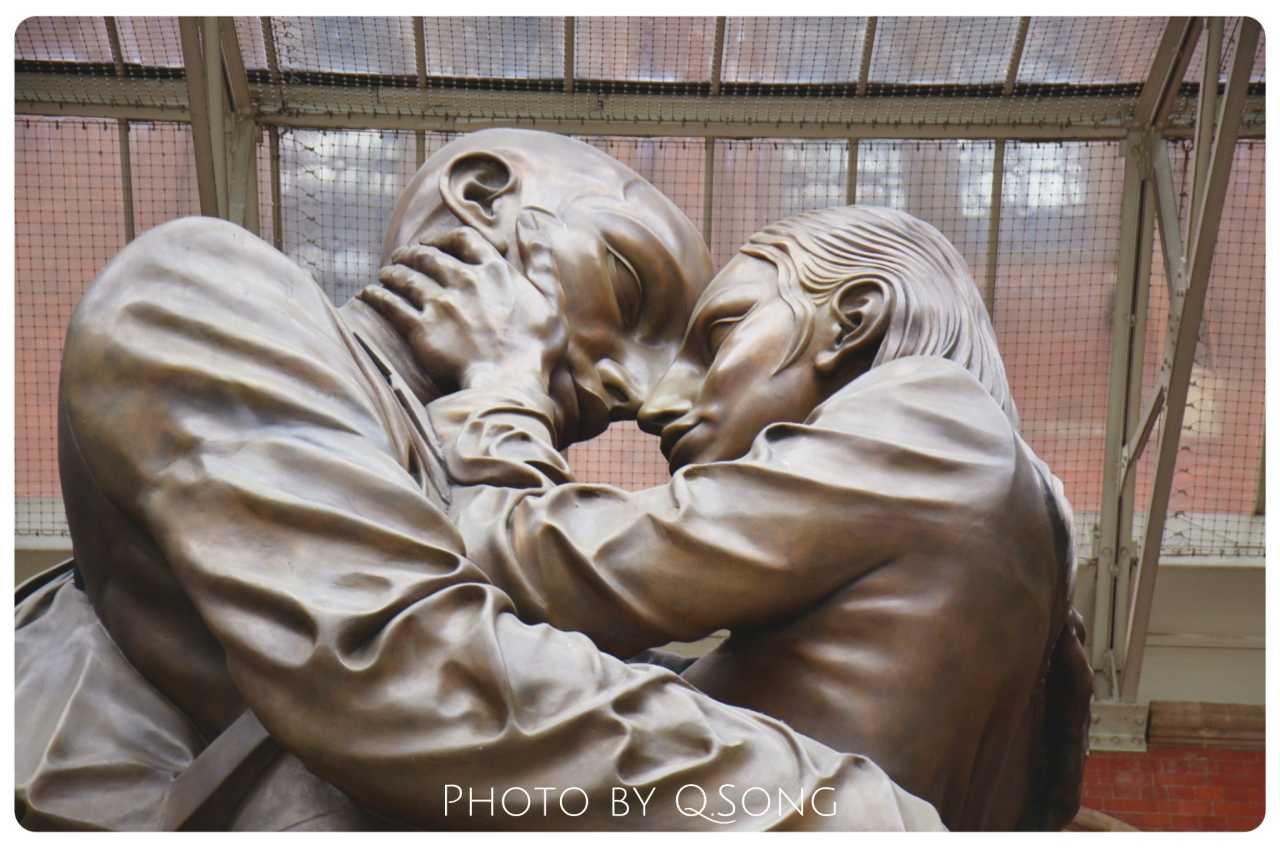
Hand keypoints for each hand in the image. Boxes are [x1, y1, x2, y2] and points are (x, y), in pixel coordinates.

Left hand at [359, 214, 565, 394]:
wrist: (510, 383)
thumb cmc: (535, 347)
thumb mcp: (551, 299)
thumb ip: (541, 259)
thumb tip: (533, 220)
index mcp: (494, 271)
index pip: (463, 238)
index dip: (444, 238)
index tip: (434, 243)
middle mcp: (463, 280)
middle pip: (427, 255)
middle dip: (412, 253)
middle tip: (403, 257)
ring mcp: (439, 304)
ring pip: (406, 277)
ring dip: (392, 271)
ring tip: (385, 274)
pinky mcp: (420, 329)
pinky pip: (390, 305)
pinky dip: (377, 296)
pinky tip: (369, 294)